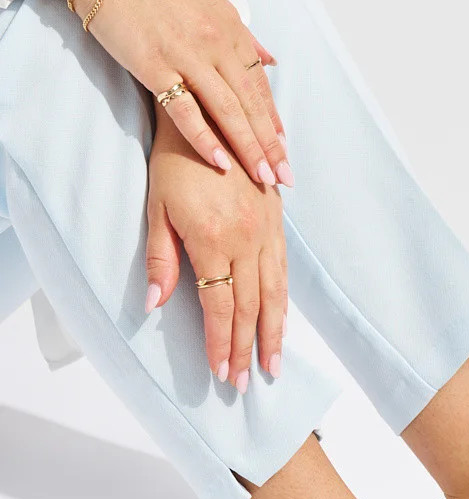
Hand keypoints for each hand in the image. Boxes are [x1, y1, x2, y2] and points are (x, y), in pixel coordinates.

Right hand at [6, 0, 291, 187]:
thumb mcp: (210, 0)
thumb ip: (241, 35)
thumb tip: (269, 61)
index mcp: (231, 29)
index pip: (259, 84)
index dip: (272, 119)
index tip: (284, 148)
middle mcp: (216, 44)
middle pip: (250, 103)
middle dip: (269, 143)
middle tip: (284, 176)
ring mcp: (187, 56)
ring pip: (227, 111)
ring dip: (248, 148)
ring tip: (263, 177)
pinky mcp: (156, 68)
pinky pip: (186, 111)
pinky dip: (205, 139)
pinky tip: (221, 163)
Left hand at [145, 111, 287, 390]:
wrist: (210, 115)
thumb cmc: (174, 162)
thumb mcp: (156, 210)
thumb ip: (161, 260)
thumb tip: (154, 305)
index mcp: (213, 240)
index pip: (220, 306)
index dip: (220, 342)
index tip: (221, 372)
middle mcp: (247, 239)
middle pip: (250, 307)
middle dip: (246, 348)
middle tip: (246, 383)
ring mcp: (266, 231)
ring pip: (274, 293)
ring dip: (273, 333)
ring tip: (273, 364)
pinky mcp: (276, 221)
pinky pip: (283, 271)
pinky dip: (283, 302)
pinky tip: (282, 321)